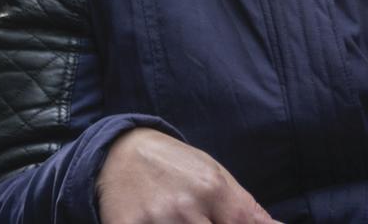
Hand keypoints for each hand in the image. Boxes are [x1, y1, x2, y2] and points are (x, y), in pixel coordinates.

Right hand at [98, 128, 275, 223]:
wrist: (120, 151)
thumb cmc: (175, 165)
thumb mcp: (214, 175)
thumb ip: (247, 208)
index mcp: (212, 190)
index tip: (227, 223)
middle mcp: (185, 207)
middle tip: (204, 219)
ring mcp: (155, 221)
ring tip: (181, 219)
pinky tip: (159, 221)